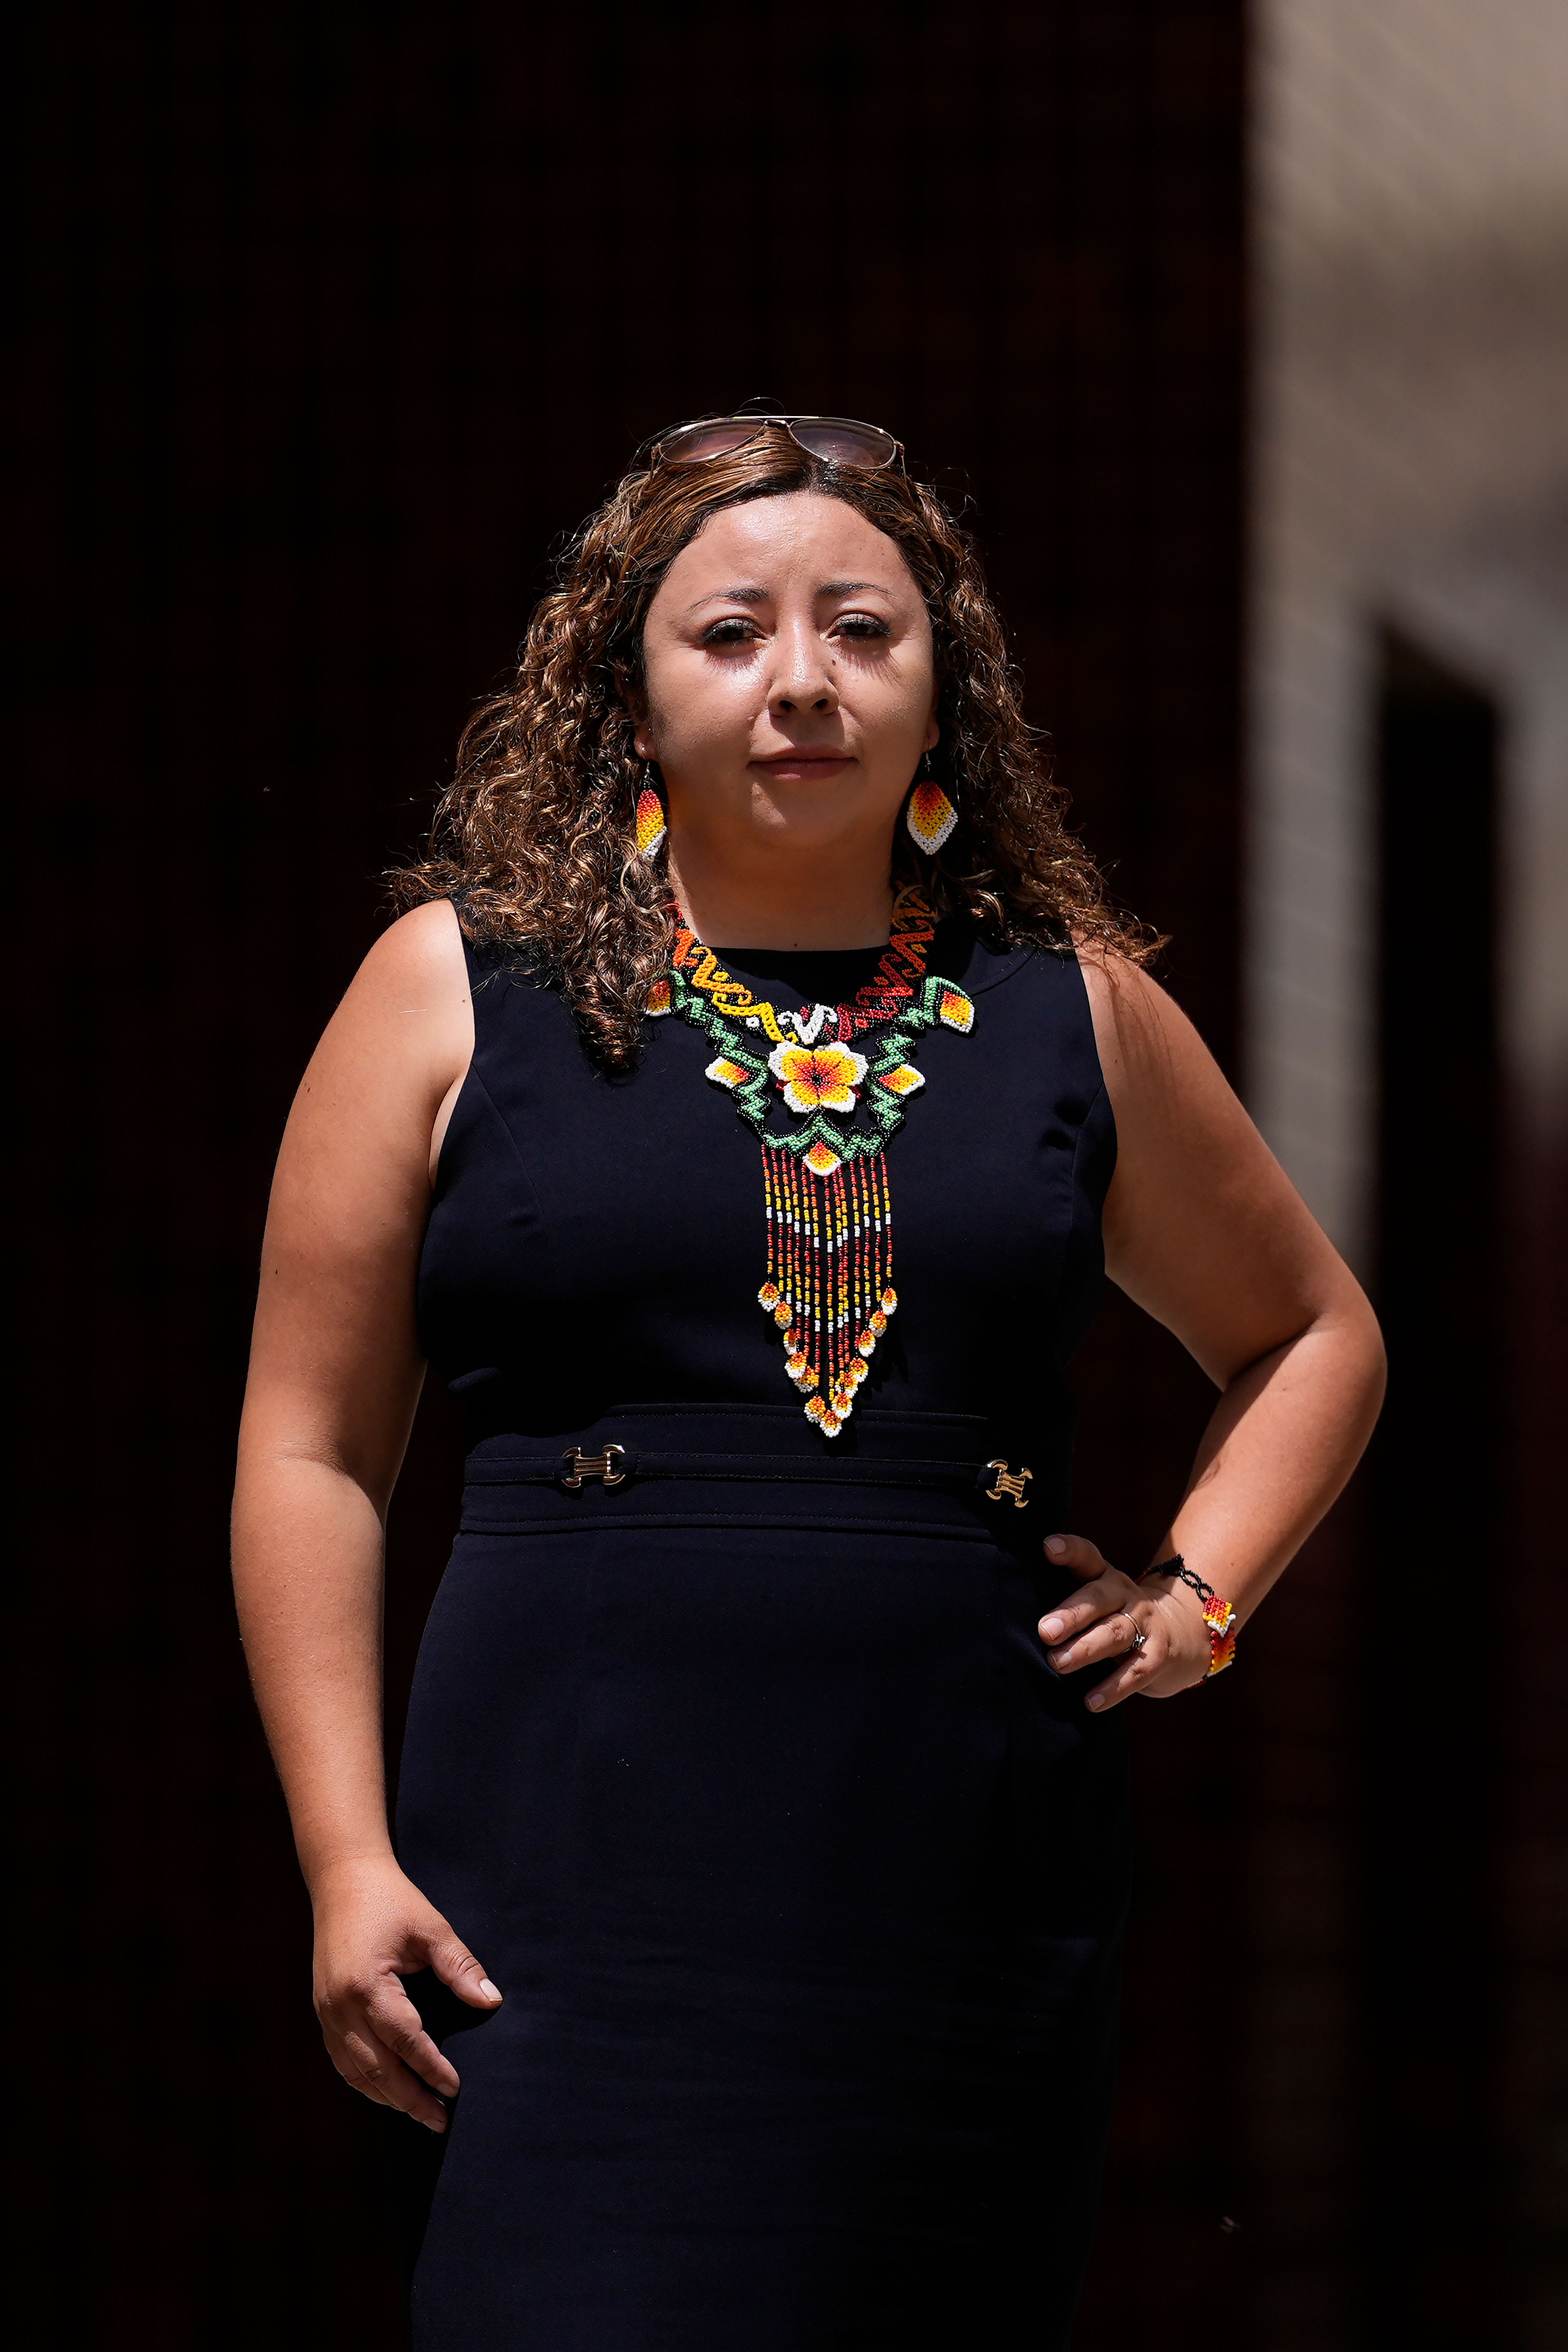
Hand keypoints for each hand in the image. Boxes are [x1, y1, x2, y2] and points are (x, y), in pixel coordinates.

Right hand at [311, 1855, 501, 2131]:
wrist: (344, 1880)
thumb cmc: (391, 1901)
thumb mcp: (431, 1928)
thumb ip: (460, 1967)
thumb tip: (491, 2002)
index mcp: (367, 1985)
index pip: (404, 2040)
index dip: (431, 2067)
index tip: (455, 2089)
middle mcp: (341, 2006)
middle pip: (376, 2068)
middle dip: (409, 2098)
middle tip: (440, 2120)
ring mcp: (327, 2012)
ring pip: (355, 2071)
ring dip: (387, 2096)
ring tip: (419, 2112)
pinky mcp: (324, 2011)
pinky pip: (343, 2059)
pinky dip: (365, 2081)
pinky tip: (388, 2090)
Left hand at [1037, 1532, 1210, 1710]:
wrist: (1180, 1633)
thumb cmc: (1115, 1617)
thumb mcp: (1097, 1600)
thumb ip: (1065, 1602)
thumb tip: (1013, 1619)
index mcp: (1104, 1576)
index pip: (1086, 1556)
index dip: (1069, 1550)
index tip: (1048, 1547)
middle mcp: (1125, 1594)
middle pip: (1098, 1598)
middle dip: (1071, 1614)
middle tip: (1045, 1631)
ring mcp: (1145, 1623)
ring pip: (1115, 1633)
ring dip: (1086, 1649)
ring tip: (1058, 1663)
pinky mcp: (1158, 1654)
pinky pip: (1135, 1671)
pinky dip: (1113, 1688)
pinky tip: (1091, 1702)